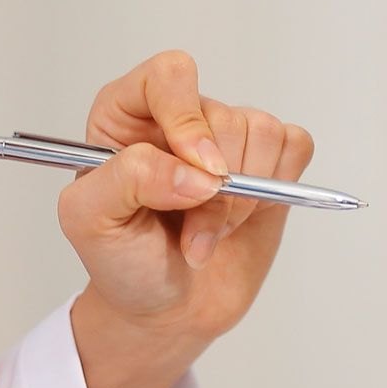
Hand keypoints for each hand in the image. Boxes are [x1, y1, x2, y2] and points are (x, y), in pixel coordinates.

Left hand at [57, 50, 314, 387]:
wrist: (165, 311)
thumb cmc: (122, 264)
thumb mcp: (91, 221)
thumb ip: (129, 179)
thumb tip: (195, 172)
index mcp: (126, 116)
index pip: (169, 76)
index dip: (189, 120)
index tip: (197, 174)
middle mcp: (178, 116)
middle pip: (225, 116)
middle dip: (217, 190)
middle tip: (191, 231)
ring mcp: (226, 140)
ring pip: (263, 133)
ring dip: (242, 201)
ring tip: (210, 232)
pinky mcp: (268, 164)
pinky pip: (295, 146)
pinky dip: (279, 189)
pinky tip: (244, 219)